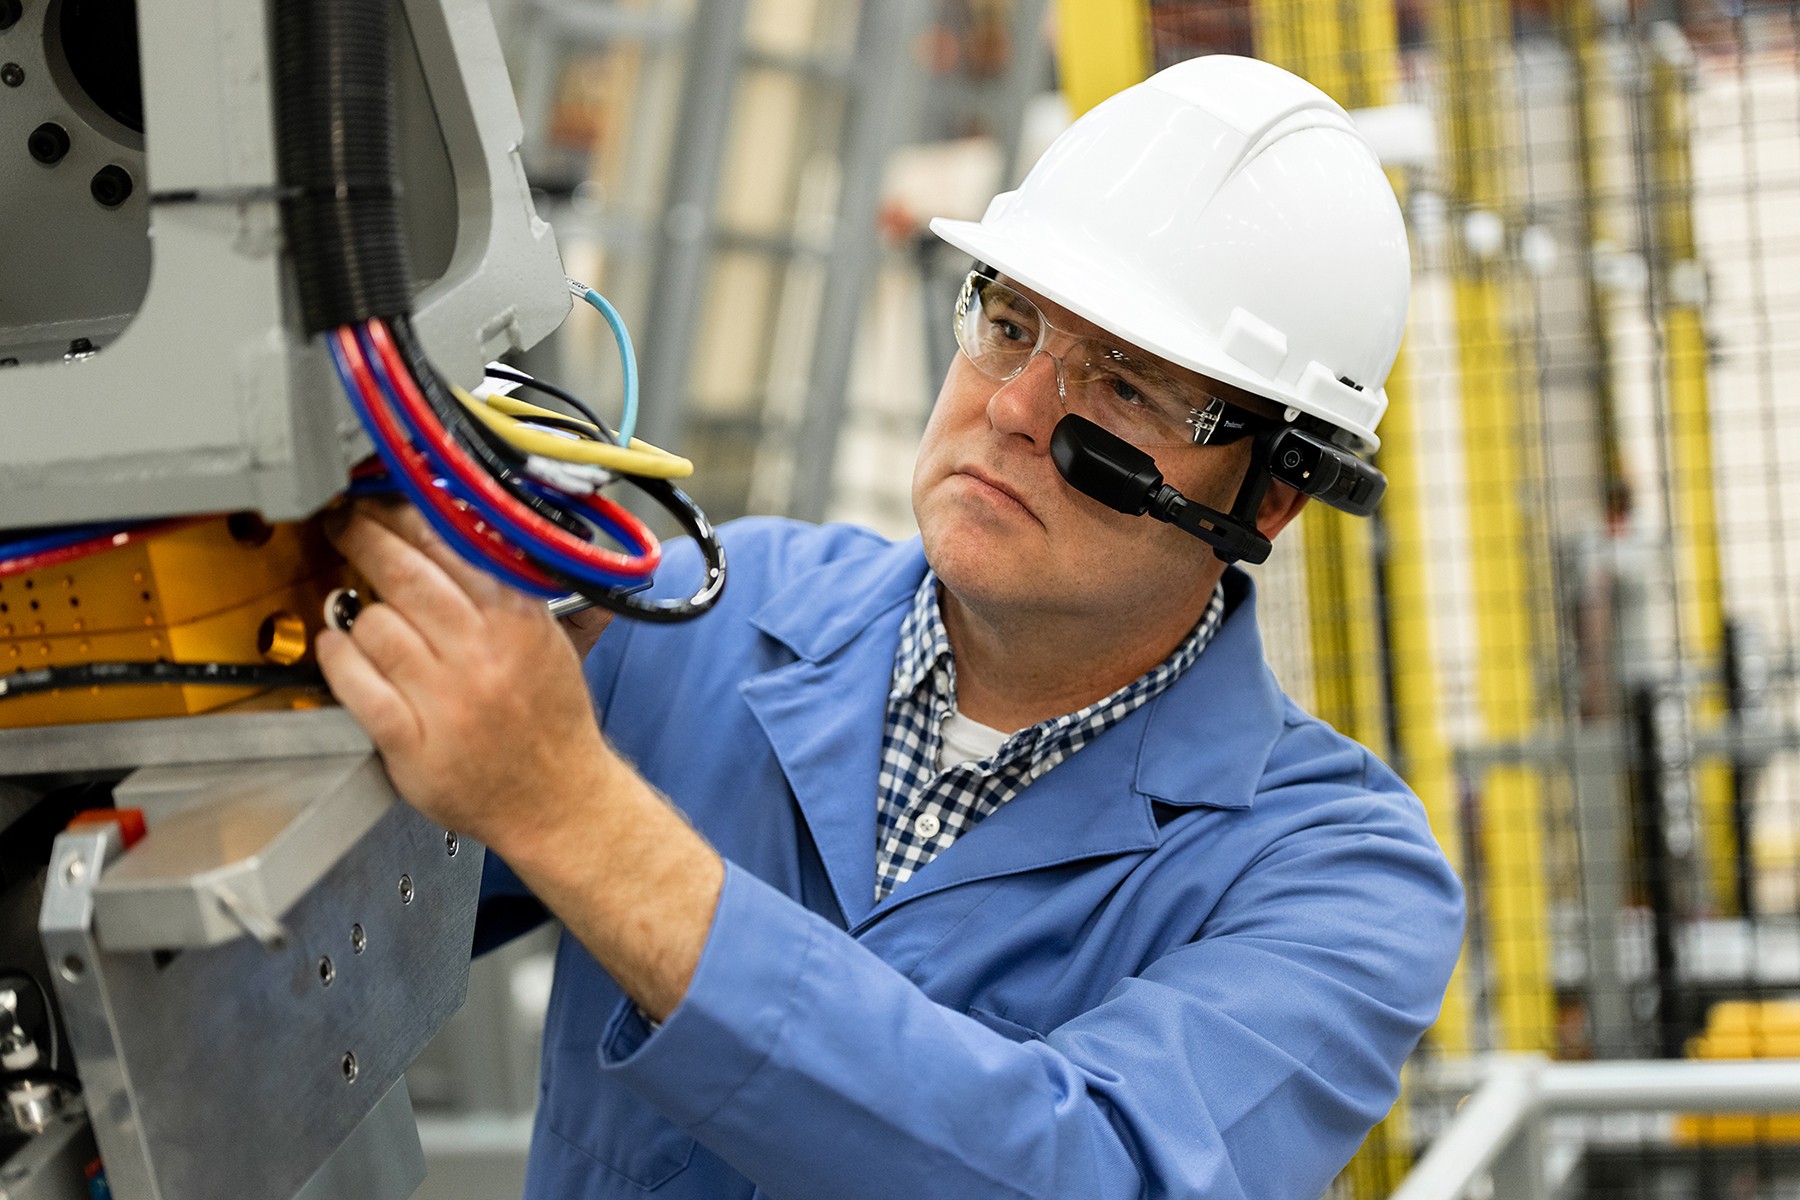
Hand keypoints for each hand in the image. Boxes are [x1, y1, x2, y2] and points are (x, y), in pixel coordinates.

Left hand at [315, 500, 608, 853]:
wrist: (558, 800)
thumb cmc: (550, 721)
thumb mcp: (547, 639)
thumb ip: (505, 589)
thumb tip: (453, 530)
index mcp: (517, 621)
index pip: (449, 544)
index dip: (401, 514)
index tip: (377, 502)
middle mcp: (482, 654)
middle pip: (403, 574)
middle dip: (363, 538)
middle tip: (344, 525)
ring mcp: (446, 701)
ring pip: (374, 626)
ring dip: (356, 613)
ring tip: (358, 612)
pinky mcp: (413, 744)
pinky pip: (357, 686)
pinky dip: (338, 660)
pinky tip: (337, 648)